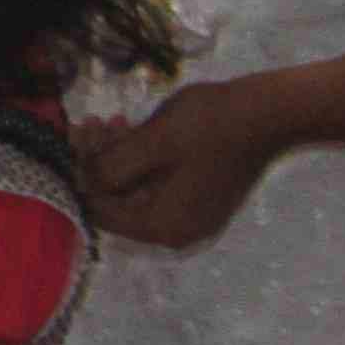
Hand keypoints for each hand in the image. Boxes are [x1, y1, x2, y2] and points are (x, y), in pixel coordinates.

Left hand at [76, 77, 292, 246]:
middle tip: (92, 124)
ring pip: (136, 190)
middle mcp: (177, 231)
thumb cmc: (210, 126)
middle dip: (99, 163)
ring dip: (117, 157)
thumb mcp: (152, 143)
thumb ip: (111, 167)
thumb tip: (79, 181)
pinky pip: (157, 184)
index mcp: (163, 226)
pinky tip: (132, 130)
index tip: (74, 139)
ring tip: (110, 121)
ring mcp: (191, 215)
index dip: (81, 176)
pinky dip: (141, 160)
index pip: (102, 212)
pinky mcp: (199, 196)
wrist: (270, 113)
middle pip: (119, 202)